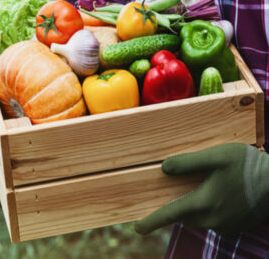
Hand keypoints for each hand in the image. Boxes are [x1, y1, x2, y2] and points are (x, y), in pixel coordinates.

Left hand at [135, 143, 268, 236]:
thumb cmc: (247, 166)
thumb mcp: (216, 156)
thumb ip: (188, 163)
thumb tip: (164, 168)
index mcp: (205, 203)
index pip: (171, 215)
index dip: (152, 221)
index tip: (137, 228)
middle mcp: (213, 219)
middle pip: (183, 216)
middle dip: (175, 208)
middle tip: (175, 193)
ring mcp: (225, 225)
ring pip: (198, 218)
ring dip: (192, 207)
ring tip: (199, 189)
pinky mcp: (234, 226)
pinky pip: (212, 220)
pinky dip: (206, 210)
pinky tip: (216, 194)